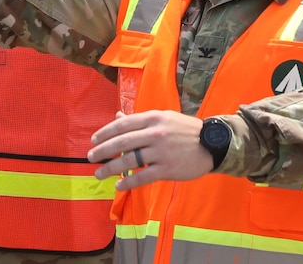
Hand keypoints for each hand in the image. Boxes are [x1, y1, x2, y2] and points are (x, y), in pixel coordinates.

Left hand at [87, 110, 212, 190]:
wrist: (212, 144)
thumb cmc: (185, 129)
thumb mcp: (163, 118)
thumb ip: (139, 120)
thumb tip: (117, 117)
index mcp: (153, 118)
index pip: (123, 125)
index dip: (105, 133)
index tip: (93, 140)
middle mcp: (155, 133)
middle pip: (122, 143)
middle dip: (102, 151)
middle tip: (90, 158)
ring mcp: (161, 152)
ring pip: (129, 161)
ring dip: (110, 168)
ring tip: (99, 174)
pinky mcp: (167, 169)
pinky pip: (143, 177)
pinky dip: (128, 182)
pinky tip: (119, 185)